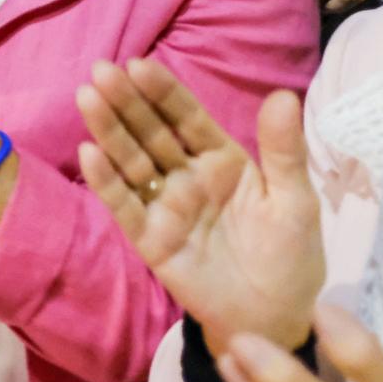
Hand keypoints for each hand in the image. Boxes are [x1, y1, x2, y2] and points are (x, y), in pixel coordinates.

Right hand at [76, 56, 322, 353]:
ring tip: (87, 98)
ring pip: (132, 162)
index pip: (187, 117)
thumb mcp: (295, 201)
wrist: (276, 318)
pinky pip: (125, 206)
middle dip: (127, 102)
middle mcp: (187, 175)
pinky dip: (107, 181)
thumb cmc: (290, 255)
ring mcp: (165, 205)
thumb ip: (283, 150)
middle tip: (101, 70)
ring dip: (109, 130)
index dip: (163, 92)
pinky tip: (89, 153)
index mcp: (221, 159)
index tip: (139, 64)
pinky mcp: (150, 238)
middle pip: (151, 133)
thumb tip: (282, 96)